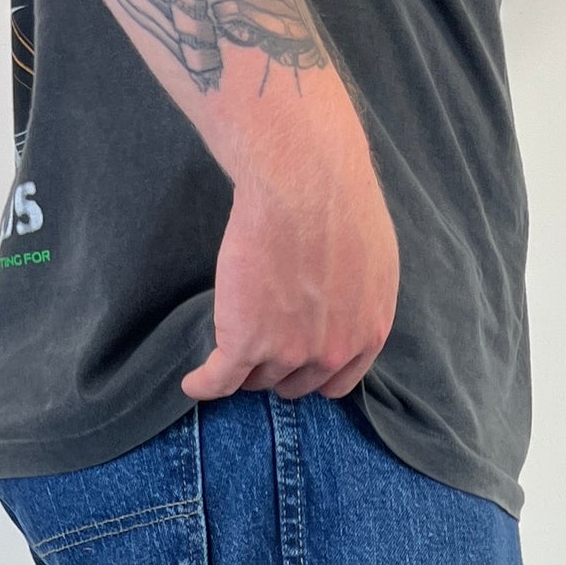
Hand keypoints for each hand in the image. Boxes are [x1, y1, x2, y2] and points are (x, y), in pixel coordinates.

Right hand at [181, 126, 398, 403]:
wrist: (302, 179)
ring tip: (224, 361)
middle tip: (259, 348)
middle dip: (279, 370)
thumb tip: (343, 303)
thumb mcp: (372, 256)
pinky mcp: (245, 342)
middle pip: (295, 383)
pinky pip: (220, 379)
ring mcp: (288, 351)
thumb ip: (359, 296)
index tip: (296, 364)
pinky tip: (193, 384)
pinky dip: (204, 385)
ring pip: (258, 379)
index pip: (336, 382)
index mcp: (368, 332)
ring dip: (242, 370)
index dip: (312, 375)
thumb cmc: (338, 198)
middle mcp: (332, 352)